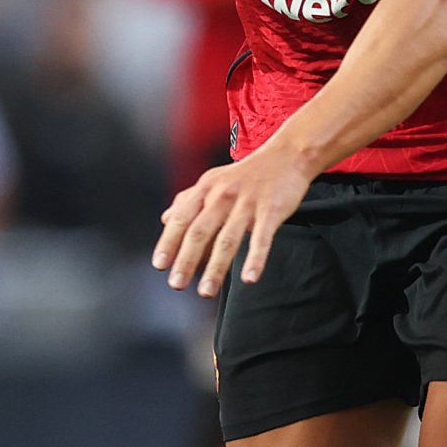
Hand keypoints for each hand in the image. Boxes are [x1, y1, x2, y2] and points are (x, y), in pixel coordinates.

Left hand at [153, 141, 316, 298]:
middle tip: (177, 284)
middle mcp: (223, 196)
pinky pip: (262, 238)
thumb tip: (165, 219)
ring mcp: (247, 204)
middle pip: (200, 231)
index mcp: (206, 190)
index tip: (160, 265)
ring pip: (228, 239)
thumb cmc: (247, 173)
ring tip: (206, 291)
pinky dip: (255, 258)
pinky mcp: (271, 210)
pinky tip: (249, 278)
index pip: (181, 218)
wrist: (287, 155)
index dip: (169, 242)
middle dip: (186, 260)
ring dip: (215, 267)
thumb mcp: (213, 180)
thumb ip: (188, 199)